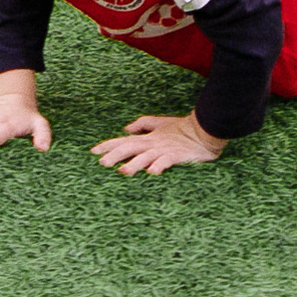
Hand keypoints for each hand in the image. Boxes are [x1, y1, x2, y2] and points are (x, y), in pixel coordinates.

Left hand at [89, 113, 226, 175]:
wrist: (205, 129)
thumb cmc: (182, 129)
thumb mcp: (160, 124)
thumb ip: (143, 124)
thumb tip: (126, 128)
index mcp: (146, 138)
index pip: (123, 141)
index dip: (108, 145)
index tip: (92, 152)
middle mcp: (152, 144)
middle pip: (130, 149)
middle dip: (115, 156)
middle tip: (101, 163)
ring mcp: (163, 150)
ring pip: (145, 157)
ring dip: (134, 164)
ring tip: (123, 171)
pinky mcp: (176, 156)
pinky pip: (166, 161)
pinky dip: (159, 166)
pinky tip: (152, 172)